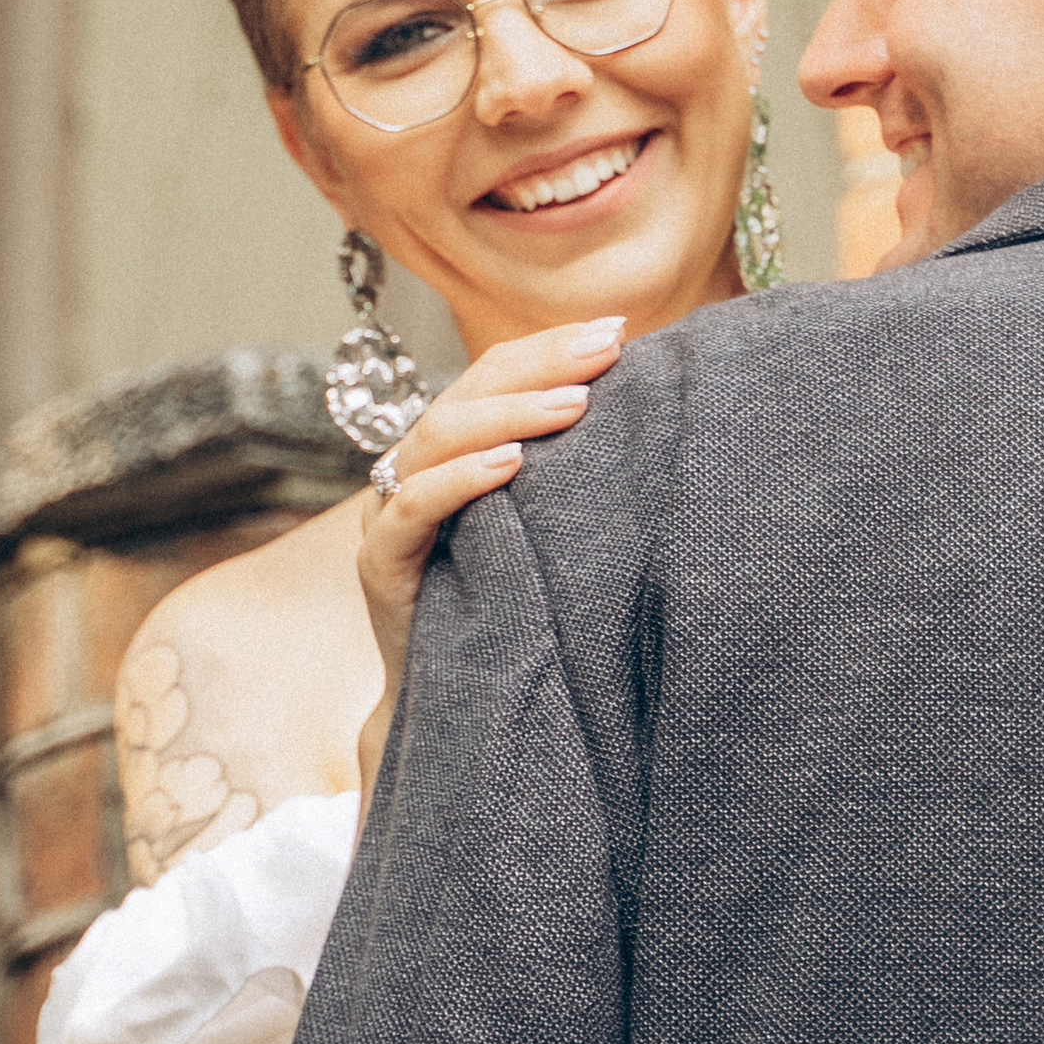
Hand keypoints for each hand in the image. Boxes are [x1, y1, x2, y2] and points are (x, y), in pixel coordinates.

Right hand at [352, 316, 626, 805]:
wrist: (466, 713)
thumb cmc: (524, 612)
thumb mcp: (556, 530)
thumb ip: (578, 473)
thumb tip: (661, 413)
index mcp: (454, 453)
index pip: (493, 375)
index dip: (548, 348)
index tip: (618, 331)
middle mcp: (416, 472)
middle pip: (468, 393)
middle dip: (540, 365)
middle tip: (608, 350)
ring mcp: (391, 516)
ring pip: (436, 436)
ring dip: (509, 413)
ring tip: (574, 404)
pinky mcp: (381, 567)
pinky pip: (412, 508)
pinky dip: (460, 479)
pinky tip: (511, 464)